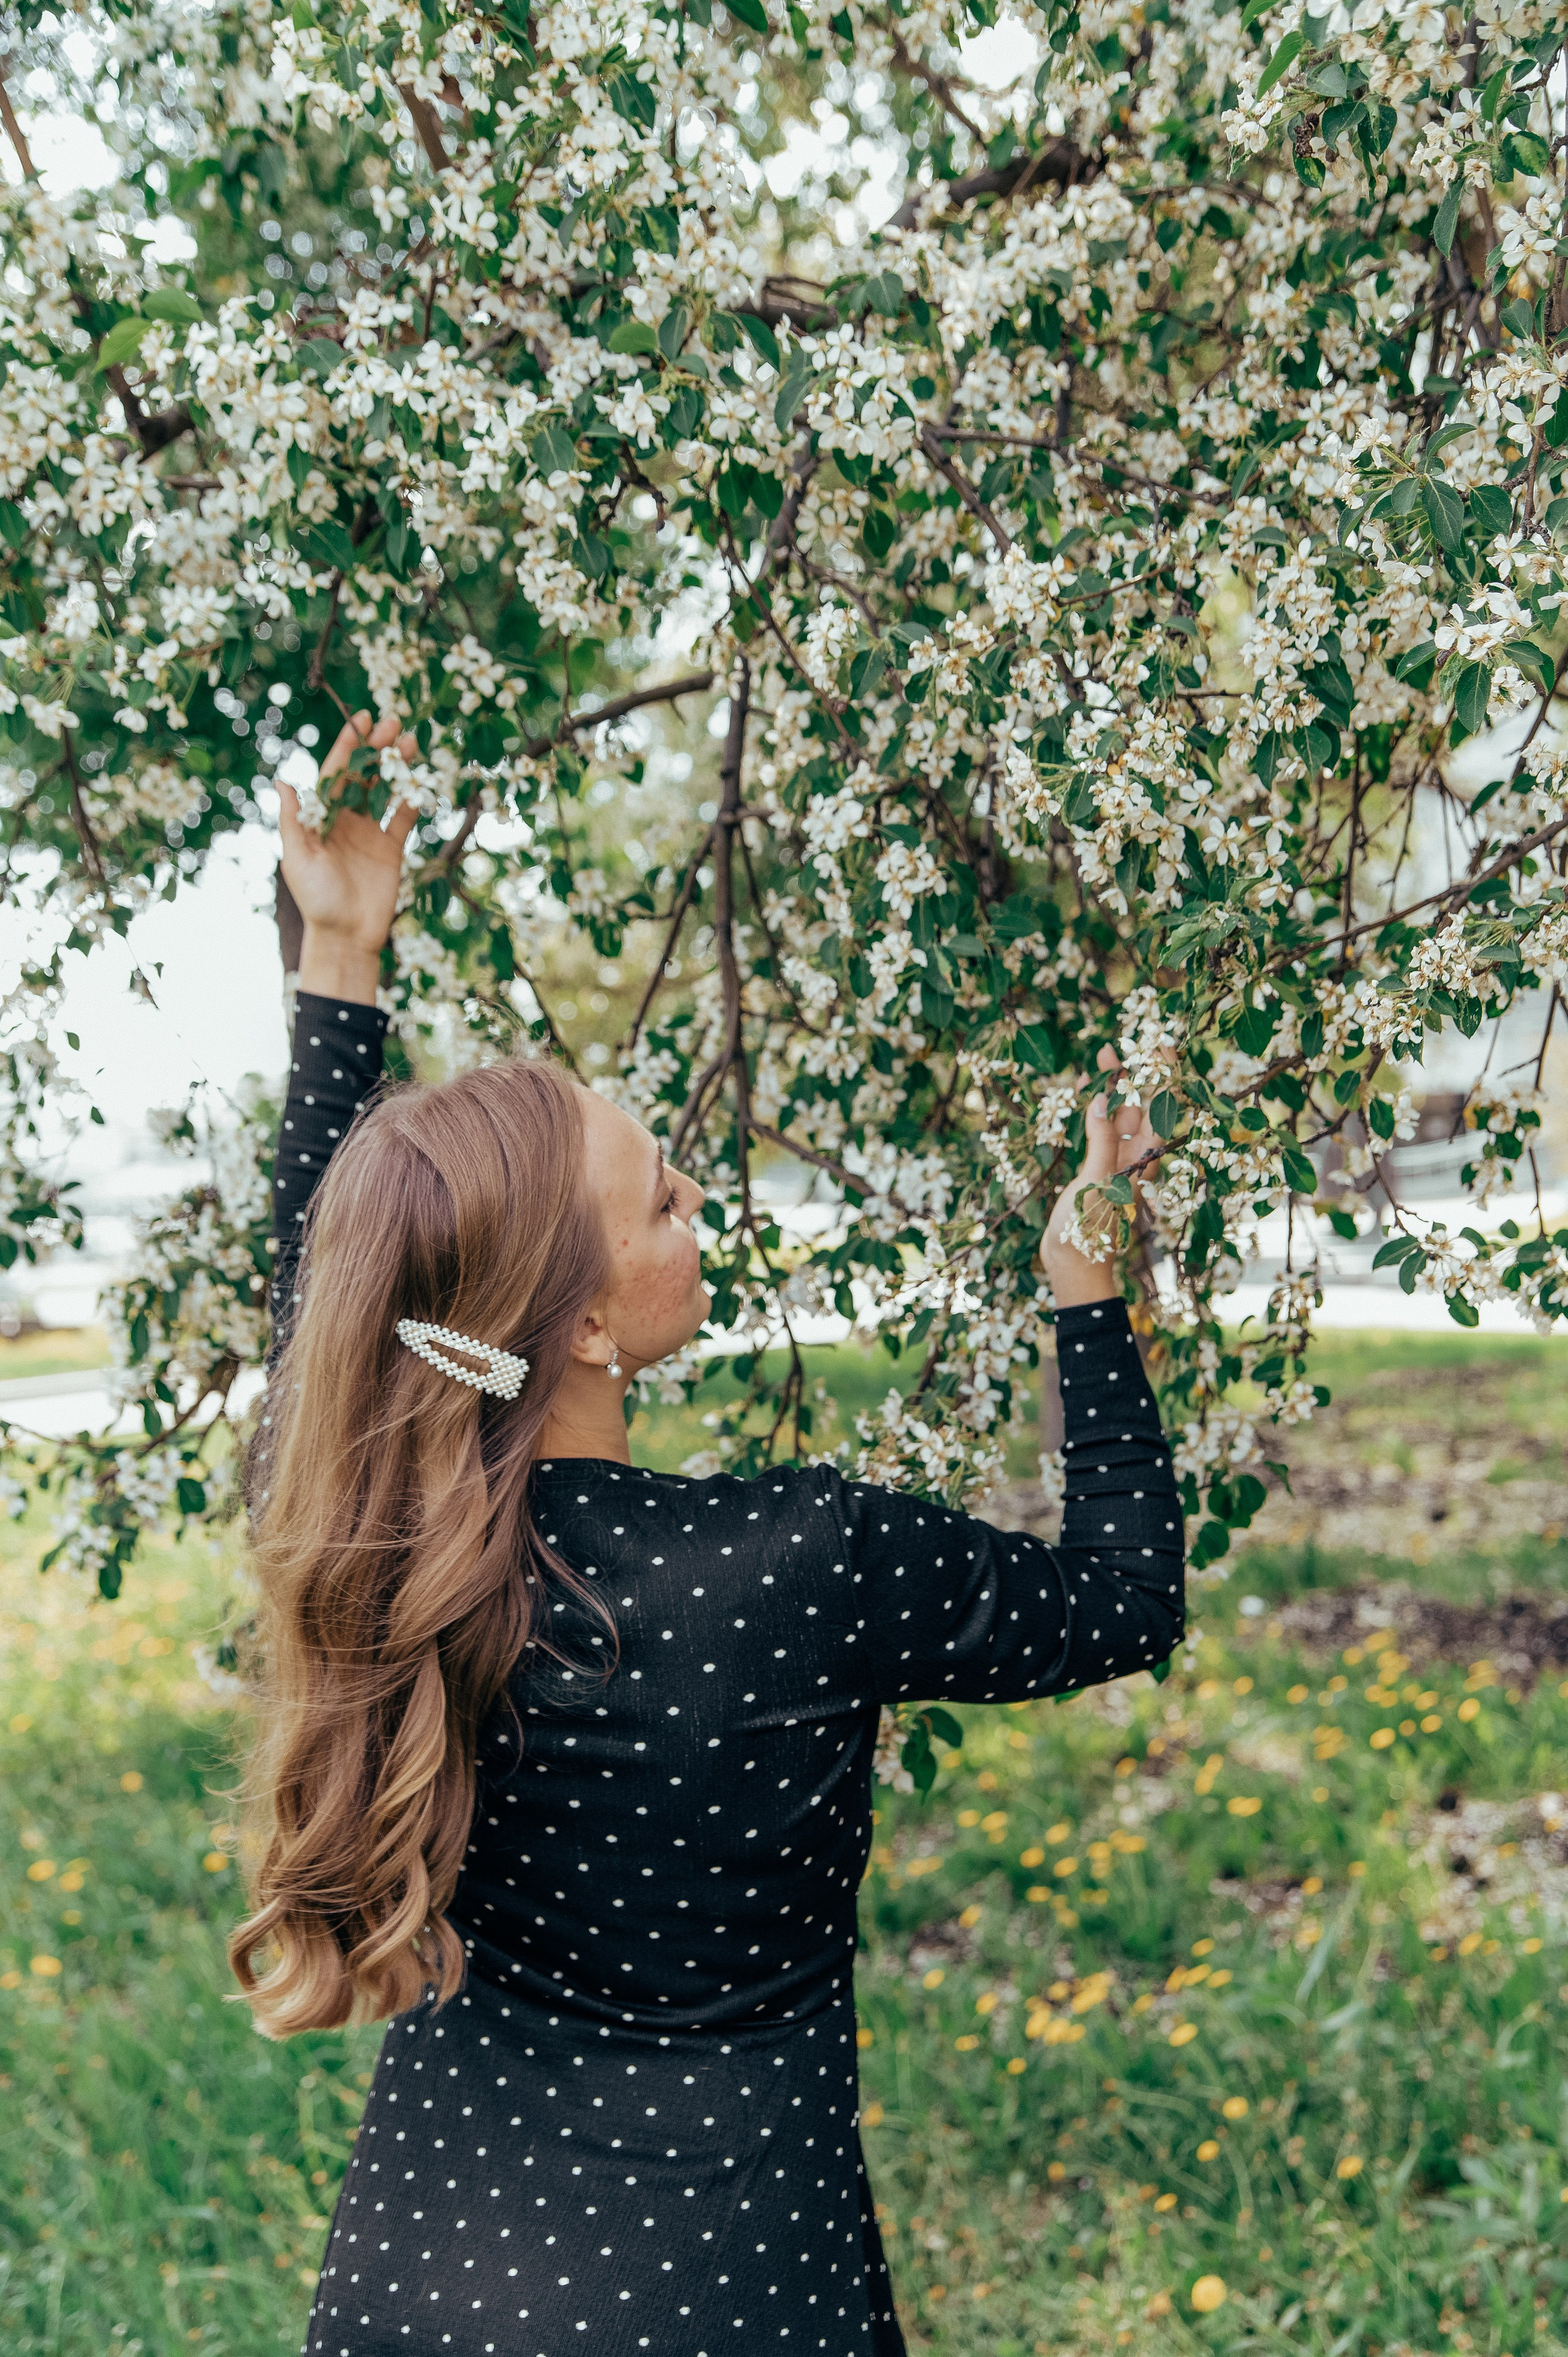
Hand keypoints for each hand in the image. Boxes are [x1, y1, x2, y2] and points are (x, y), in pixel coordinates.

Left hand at [278, 710, 418, 1002]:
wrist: (345, 936)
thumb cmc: (315, 899)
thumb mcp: (298, 858)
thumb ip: (293, 820)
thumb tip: (282, 781)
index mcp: (321, 816)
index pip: (336, 772)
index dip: (349, 745)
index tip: (362, 718)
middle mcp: (345, 819)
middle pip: (363, 775)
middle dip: (377, 747)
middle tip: (394, 722)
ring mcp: (370, 832)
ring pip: (386, 789)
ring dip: (397, 765)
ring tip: (411, 742)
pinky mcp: (391, 848)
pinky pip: (404, 817)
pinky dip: (413, 799)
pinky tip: (422, 781)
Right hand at [1041, 1047, 1158, 1307]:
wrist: (1075, 1268)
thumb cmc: (1090, 1232)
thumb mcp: (1096, 1184)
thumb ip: (1101, 1142)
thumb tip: (1100, 1100)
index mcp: (1143, 1160)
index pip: (1161, 1110)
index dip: (1163, 1078)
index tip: (1158, 1047)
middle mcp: (1135, 1159)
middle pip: (1140, 1109)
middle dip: (1131, 1077)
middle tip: (1112, 1050)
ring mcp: (1116, 1165)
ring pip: (1119, 1119)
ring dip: (1111, 1092)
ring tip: (1099, 1064)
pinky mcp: (1097, 1172)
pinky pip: (1101, 1135)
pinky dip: (1095, 1114)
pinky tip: (1085, 1098)